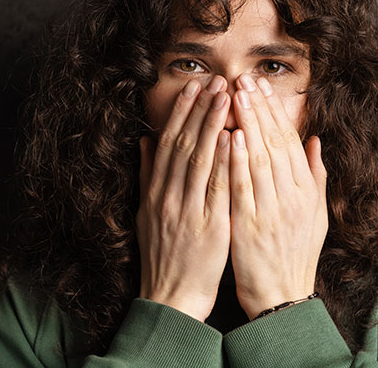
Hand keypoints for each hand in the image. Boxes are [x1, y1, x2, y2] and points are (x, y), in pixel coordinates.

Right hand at [137, 76, 231, 321]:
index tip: (193, 87)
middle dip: (199, 110)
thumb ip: (147, 176)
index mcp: (155, 192)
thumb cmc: (162, 254)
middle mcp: (168, 197)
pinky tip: (231, 138)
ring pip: (199, 161)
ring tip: (225, 97)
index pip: (168, 144)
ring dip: (212, 126)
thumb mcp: (146, 213)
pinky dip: (223, 161)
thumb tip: (145, 142)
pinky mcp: (208, 227)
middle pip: (183, 145)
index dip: (181, 113)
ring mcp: (187, 211)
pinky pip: (215, 189)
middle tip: (215, 81)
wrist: (169, 297)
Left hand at [229, 74, 327, 319]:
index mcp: (305, 192)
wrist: (282, 299)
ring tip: (235, 95)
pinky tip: (232, 137)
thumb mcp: (315, 215)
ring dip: (247, 125)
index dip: (273, 111)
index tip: (260, 86)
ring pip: (260, 159)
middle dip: (257, 108)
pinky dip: (239, 161)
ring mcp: (271, 212)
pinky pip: (244, 189)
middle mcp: (291, 197)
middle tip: (243, 78)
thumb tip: (315, 141)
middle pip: (274, 143)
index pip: (288, 141)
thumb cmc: (295, 254)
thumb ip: (315, 176)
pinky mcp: (250, 228)